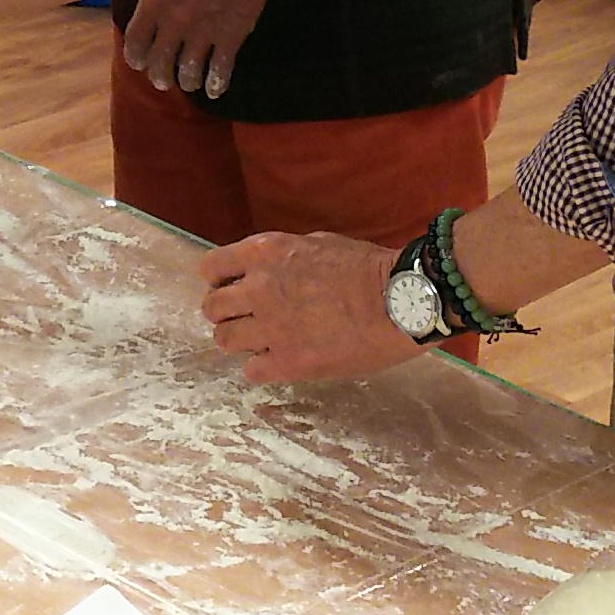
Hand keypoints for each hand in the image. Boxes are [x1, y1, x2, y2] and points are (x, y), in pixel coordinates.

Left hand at [123, 0, 282, 97]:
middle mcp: (174, 24)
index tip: (138, 62)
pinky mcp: (230, 37)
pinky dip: (216, 83)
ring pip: (188, 71)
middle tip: (162, 80)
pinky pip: (219, 70)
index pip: (135, 42)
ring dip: (187, 80)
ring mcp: (203, 33)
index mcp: (153, 2)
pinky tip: (214, 90)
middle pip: (159, 63)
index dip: (136, 57)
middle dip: (159, 75)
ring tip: (189, 82)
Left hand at [196, 231, 422, 383]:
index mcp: (266, 253)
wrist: (402, 301)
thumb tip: (270, 270)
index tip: (233, 289)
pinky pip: (251, 371)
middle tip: (247, 319)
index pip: (211, 268)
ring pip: (224, 340)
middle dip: (226, 313)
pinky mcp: (288, 363)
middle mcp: (259, 289)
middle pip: (211, 308)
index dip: (220, 281)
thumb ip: (284, 258)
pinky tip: (279, 362)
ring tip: (262, 342)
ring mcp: (271, 328)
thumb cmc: (370, 268)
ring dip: (240, 341)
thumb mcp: (319, 243)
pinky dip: (261, 368)